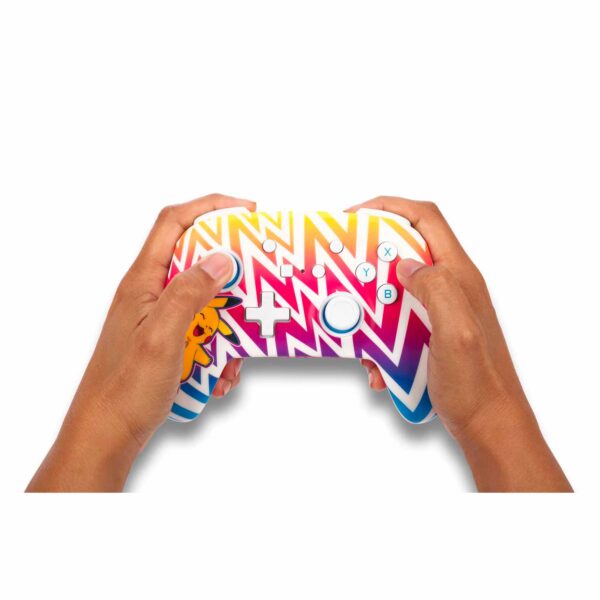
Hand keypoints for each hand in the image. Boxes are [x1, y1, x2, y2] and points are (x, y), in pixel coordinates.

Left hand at [27, 194, 254, 491]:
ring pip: (207, 301)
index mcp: (144, 282)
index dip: (210, 207)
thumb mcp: (162, 337)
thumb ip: (189, 293)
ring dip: (229, 323)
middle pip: (197, 260)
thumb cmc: (126, 388)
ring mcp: (160, 318)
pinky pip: (205, 333)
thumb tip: (222, 258)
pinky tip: (220, 376)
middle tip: (258, 285)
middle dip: (231, 273)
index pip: (174, 223)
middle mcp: (151, 293)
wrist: (107, 433)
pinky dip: (220, 350)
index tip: (246, 212)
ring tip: (235, 354)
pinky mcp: (170, 341)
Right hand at [349, 197, 571, 491]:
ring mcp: (442, 310)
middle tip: (344, 273)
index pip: (425, 219)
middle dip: (371, 259)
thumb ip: (436, 289)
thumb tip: (406, 263)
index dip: (389, 207)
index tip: (354, 217)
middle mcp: (452, 286)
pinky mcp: (432, 333)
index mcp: (459, 276)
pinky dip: (380, 340)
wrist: (490, 426)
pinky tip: (376, 367)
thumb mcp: (456, 334)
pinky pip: (397, 324)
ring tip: (357, 332)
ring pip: (396, 290)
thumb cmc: (477, 384)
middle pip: (406, 250)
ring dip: (371, 308)